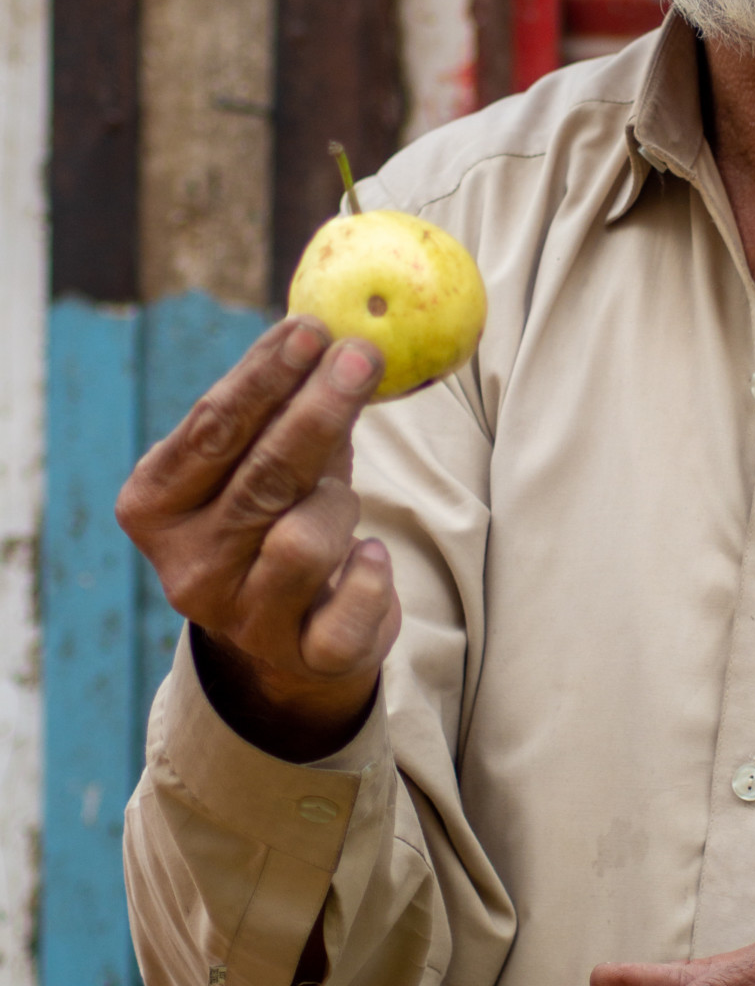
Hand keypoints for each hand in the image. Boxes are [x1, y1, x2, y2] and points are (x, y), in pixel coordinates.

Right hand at [115, 316, 400, 760]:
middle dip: (318, 409)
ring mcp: (241, 620)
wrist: (284, 628)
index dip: (263, 377)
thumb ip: (280, 402)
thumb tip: (334, 327)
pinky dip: (368, 577)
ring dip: (339, 498)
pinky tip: (370, 554)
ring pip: (305, 540)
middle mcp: (186, 568)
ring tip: (344, 488)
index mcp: (153, 507)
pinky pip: (348, 613)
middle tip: (361, 354)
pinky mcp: (302, 658)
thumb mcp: (256, 455)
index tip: (311, 328)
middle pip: (261, 478)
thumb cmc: (271, 510)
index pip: (210, 430)